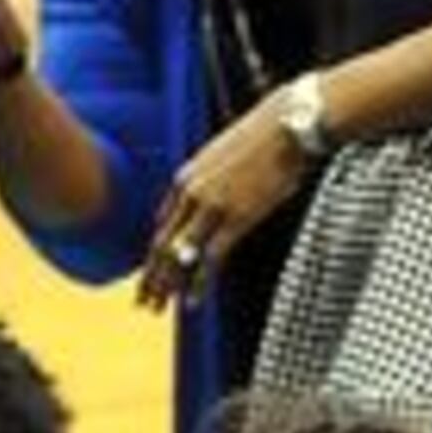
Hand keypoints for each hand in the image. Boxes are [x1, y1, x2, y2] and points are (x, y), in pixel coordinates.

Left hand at [138, 98, 313, 311]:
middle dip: (151, 277)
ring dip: (167, 285)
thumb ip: (213, 177)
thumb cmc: (265, 136)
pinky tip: (192, 301)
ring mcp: (212, 206)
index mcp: (187, 176)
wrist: (288, 124)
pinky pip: (210, 258)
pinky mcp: (236, 218)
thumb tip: (218, 192)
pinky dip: (199, 283)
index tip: (153, 272)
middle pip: (163, 244)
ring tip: (159, 308)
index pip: (163, 224)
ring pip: (179, 255)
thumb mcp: (226, 153)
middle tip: (143, 302)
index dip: (155, 252)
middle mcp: (192, 193)